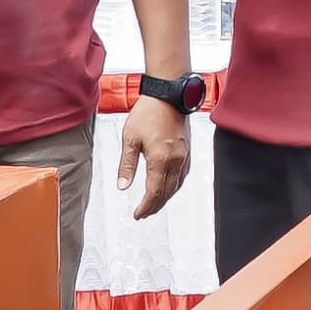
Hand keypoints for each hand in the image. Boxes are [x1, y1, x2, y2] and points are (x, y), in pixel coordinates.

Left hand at [115, 92, 190, 217]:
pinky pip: (183, 175)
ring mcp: (184, 156)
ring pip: (176, 186)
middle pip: (166, 193)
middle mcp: (175, 160)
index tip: (137, 214)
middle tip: (143, 213)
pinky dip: (175, 186)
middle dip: (154, 206)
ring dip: (165, 198)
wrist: (168, 94)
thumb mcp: (130, 138)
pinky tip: (168, 187)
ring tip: (153, 204)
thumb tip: (123, 186)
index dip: (145, 207)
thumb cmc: (148, 112)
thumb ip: (126, 165)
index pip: (154, 192)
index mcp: (160, 159)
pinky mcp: (187, 150)